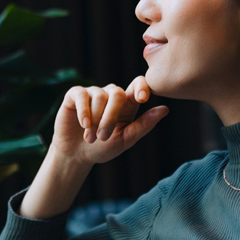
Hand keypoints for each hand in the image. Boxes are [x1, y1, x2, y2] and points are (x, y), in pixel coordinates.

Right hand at [50, 76, 169, 166]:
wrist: (76, 155)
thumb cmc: (103, 148)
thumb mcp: (125, 139)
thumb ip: (144, 125)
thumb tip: (165, 109)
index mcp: (127, 104)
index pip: (138, 85)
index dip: (142, 87)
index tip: (142, 99)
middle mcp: (111, 94)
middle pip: (117, 94)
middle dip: (110, 117)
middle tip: (103, 137)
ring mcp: (93, 93)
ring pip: (99, 96)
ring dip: (95, 120)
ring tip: (90, 138)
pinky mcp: (75, 95)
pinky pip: (81, 95)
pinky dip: (84, 111)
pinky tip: (84, 125)